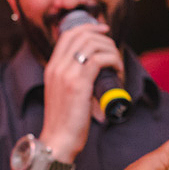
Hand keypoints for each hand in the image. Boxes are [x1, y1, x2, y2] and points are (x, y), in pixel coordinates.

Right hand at [39, 17, 122, 160]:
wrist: (58, 141)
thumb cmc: (64, 123)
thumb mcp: (63, 95)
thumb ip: (72, 79)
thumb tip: (94, 71)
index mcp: (51, 68)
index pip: (68, 35)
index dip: (88, 28)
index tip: (103, 31)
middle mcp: (56, 67)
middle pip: (81, 35)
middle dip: (103, 37)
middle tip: (114, 49)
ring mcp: (66, 74)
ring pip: (92, 44)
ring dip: (110, 49)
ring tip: (117, 64)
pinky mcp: (78, 84)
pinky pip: (99, 60)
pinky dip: (113, 61)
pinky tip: (117, 71)